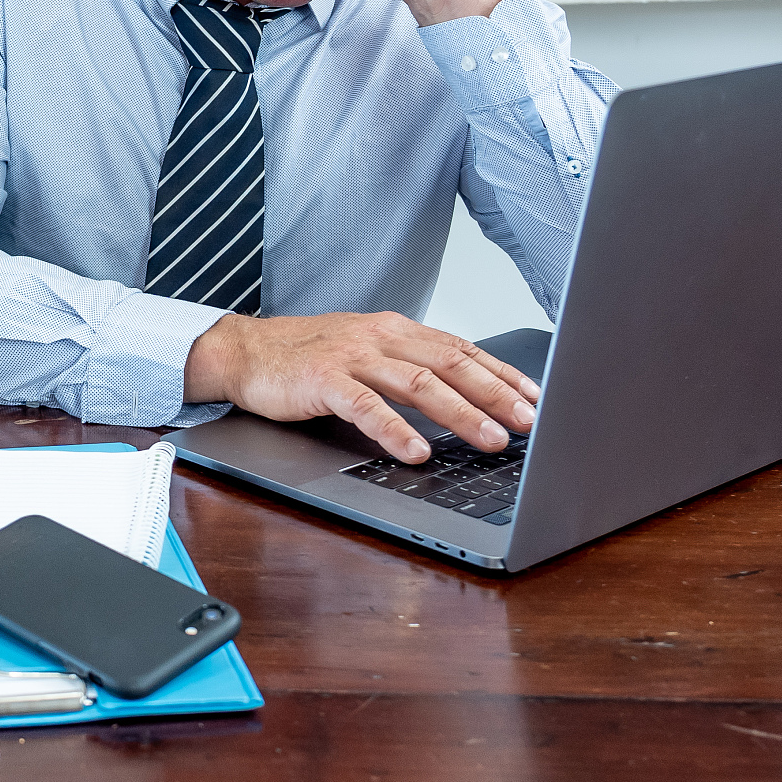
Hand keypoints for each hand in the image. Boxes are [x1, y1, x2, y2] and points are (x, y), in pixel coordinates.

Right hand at [183, 309, 539, 462]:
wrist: (245, 351)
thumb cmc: (307, 357)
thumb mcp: (366, 353)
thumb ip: (407, 368)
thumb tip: (461, 396)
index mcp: (395, 330)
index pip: (462, 348)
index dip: (502, 373)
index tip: (536, 398)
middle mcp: (380, 338)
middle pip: (451, 362)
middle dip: (496, 393)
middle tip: (529, 422)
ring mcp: (352, 357)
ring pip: (418, 383)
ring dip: (460, 413)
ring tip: (490, 439)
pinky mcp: (323, 380)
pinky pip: (367, 406)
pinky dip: (395, 430)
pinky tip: (416, 451)